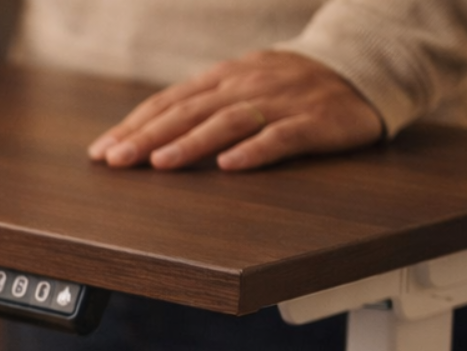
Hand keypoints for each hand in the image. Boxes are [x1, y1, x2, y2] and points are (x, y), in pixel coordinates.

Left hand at [90, 51, 382, 171]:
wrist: (365, 68)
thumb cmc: (294, 85)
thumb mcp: (245, 85)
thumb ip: (204, 105)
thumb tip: (151, 133)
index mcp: (226, 78)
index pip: (170, 102)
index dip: (134, 126)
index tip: (101, 151)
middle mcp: (247, 84)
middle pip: (189, 111)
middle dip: (148, 136)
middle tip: (115, 159)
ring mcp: (281, 101)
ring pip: (228, 121)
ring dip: (191, 142)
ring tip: (159, 163)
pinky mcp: (315, 121)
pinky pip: (281, 136)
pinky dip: (254, 150)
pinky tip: (229, 166)